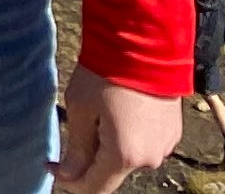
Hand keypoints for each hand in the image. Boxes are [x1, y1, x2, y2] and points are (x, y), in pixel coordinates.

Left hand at [51, 66, 180, 190]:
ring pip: (129, 157)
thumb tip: (68, 176)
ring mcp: (165, 146)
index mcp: (124, 156)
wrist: (147, 45)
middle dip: (89, 159)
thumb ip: (77, 148)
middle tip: (73, 129)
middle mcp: (150, 158)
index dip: (69, 181)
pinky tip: (119, 110)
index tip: (51, 165)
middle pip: (111, 172)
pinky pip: (145, 144)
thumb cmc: (108, 73)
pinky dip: (129, 135)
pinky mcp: (173, 133)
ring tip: (99, 111)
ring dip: (110, 145)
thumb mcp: (80, 108)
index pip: (94, 187)